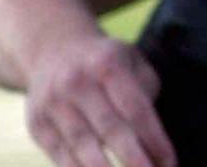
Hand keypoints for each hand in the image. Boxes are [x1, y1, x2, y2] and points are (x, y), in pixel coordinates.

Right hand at [25, 31, 175, 166]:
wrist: (54, 49)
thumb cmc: (105, 62)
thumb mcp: (130, 61)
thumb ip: (144, 91)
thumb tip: (152, 137)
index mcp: (108, 64)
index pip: (136, 108)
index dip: (154, 139)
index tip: (169, 163)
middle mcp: (78, 83)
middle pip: (110, 128)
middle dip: (133, 158)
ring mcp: (53, 104)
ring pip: (81, 146)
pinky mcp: (37, 125)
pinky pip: (60, 156)